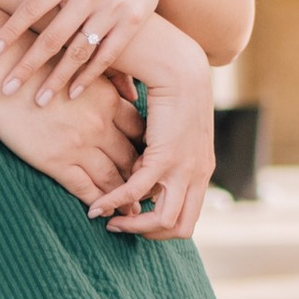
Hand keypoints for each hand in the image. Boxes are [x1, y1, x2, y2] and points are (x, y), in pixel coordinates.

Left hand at [0, 0, 177, 102]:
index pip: (32, 7)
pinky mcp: (131, 24)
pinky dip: (90, 76)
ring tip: (39, 102)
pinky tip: (73, 93)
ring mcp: (112, 11)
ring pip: (78, 52)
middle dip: (27, 66)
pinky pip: (107, 56)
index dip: (10, 30)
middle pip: (52, 37)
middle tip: (7, 89)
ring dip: (57, 79)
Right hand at [0, 62, 141, 207]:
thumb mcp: (82, 66)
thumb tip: (131, 91)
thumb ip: (109, 81)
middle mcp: (100, 125)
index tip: (151, 160)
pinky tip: (102, 211)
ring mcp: (78, 144)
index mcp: (108, 101)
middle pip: (132, 158)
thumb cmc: (38, 62)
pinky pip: (84, 188)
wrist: (1, 68)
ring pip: (113, 178)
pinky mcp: (54, 160)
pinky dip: (97, 202)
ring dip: (124, 197)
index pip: (140, 132)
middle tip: (149, 191)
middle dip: (142, 177)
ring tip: (131, 210)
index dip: (148, 149)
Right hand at [89, 23, 214, 240]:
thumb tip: (138, 160)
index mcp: (201, 168)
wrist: (180, 65)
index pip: (185, 213)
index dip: (159, 221)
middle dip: (149, 233)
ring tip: (107, 220)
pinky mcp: (165, 156)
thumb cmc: (173, 92)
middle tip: (122, 226)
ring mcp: (184, 168)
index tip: (134, 214)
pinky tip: (97, 206)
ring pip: (164, 219)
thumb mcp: (170, 126)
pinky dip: (115, 202)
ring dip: (133, 225)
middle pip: (180, 226)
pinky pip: (137, 192)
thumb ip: (156, 146)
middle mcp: (197, 173)